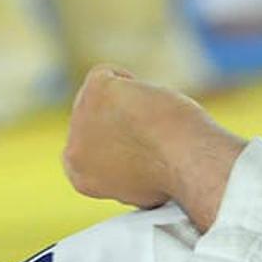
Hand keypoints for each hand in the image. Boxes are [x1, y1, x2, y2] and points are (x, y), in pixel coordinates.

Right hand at [62, 64, 246, 228]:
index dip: (118, 147)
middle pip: (94, 124)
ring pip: (102, 99)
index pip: (91, 153)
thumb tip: (138, 158)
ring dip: (129, 106)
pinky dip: (130, 82)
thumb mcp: (147, 188)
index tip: (140, 148)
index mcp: (83, 178)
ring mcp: (80, 118)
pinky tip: (149, 102)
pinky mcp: (94, 91)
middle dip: (120, 124)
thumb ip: (128, 172)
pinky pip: (107, 74)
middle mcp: (74, 152)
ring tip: (155, 125)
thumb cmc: (179, 176)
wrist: (186, 160)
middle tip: (153, 134)